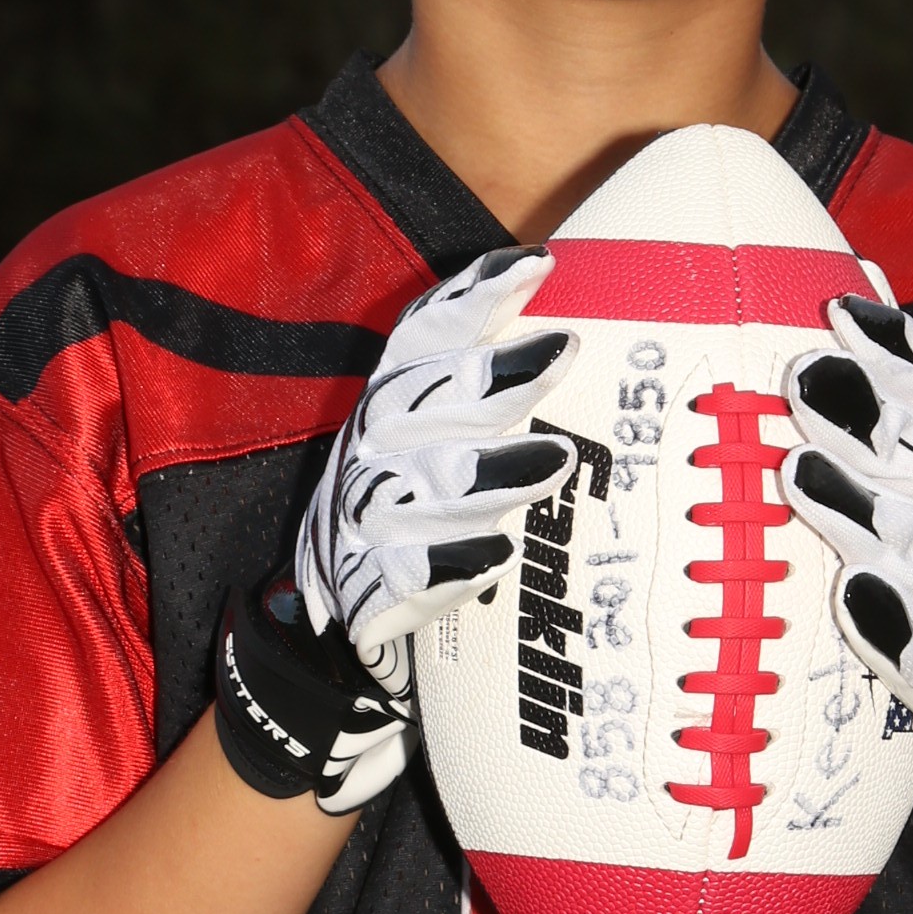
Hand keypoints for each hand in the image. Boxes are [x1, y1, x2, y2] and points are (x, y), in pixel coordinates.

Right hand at [221, 249, 575, 814]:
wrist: (326, 649)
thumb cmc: (414, 528)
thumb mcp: (441, 453)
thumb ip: (490, 401)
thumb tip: (587, 335)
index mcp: (392, 409)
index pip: (425, 339)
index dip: (473, 298)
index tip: (535, 265)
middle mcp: (373, 456)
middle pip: (423, 406)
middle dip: (491, 376)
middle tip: (562, 350)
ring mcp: (366, 526)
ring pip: (421, 490)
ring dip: (487, 473)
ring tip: (553, 458)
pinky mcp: (369, 597)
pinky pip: (405, 579)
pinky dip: (445, 569)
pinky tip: (489, 561)